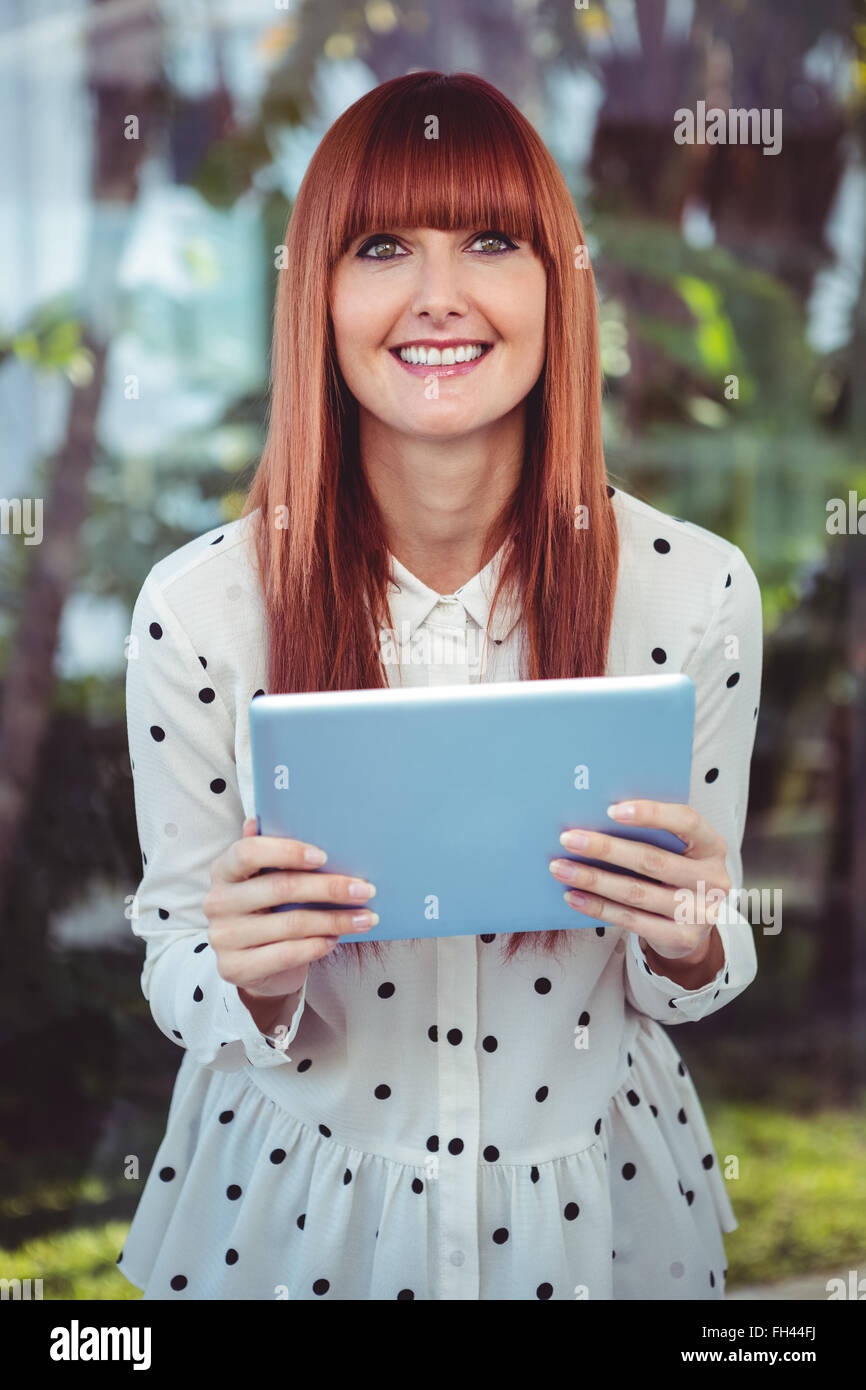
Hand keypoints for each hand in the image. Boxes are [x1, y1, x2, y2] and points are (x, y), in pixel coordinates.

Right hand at [203, 817, 377, 1011]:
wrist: (256, 965)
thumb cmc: (271, 910)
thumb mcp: (270, 879)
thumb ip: (275, 853)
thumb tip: (264, 819)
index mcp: (224, 870)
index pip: (248, 852)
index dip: (287, 852)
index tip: (325, 857)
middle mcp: (217, 901)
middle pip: (279, 888)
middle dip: (329, 888)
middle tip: (365, 890)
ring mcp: (222, 937)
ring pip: (290, 924)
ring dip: (335, 920)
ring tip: (366, 918)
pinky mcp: (234, 967)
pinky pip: (285, 954)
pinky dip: (316, 946)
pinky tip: (336, 939)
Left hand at [549, 799, 731, 965]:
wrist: (692, 927)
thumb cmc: (676, 876)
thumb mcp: (676, 851)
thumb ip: (652, 834)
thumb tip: (597, 816)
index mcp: (713, 846)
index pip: (687, 821)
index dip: (651, 813)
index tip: (611, 810)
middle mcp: (712, 879)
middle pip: (652, 860)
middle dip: (605, 848)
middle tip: (569, 839)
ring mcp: (700, 912)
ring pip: (636, 892)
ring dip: (593, 879)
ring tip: (561, 868)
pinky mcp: (682, 937)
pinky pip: (631, 920)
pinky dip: (598, 907)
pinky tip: (574, 896)